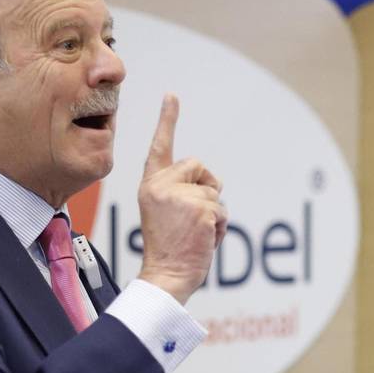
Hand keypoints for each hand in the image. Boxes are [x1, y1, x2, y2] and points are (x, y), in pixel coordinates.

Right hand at [134, 94, 225, 304]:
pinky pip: (222, 210)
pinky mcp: (200, 209)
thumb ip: (180, 192)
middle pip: (200, 167)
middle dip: (206, 188)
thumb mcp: (166, 212)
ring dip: (213, 214)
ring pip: (214, 192)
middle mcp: (162, 186)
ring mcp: (181, 196)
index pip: (160, 148)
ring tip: (195, 234)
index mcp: (151, 185)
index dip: (167, 120)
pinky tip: (203, 240)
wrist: (166, 276)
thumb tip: (211, 183)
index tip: (172, 96)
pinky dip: (220, 227)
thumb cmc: (168, 249)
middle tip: (193, 217)